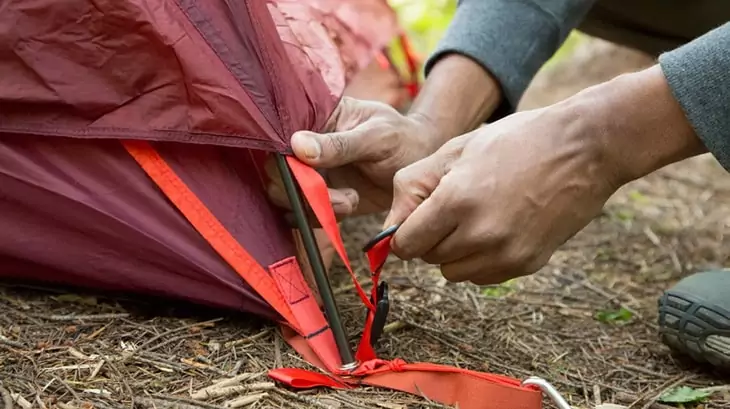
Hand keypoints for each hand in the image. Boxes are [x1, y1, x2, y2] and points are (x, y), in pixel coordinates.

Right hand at [266, 97, 441, 217]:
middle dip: (304, 191)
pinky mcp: (318, 197)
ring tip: (349, 202)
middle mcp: (304, 146)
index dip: (284, 160)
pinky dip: (321, 218)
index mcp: (313, 118)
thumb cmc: (400, 139)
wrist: (418, 164)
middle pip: (276, 173)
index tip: (307, 172)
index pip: (279, 137)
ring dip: (317, 207)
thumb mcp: (376, 136)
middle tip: (340, 198)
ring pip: (288, 197)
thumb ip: (339, 144)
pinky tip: (348, 207)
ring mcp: (310, 173)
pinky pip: (302, 214)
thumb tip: (297, 145)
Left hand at [382, 106, 618, 284]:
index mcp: (457, 201)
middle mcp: (480, 234)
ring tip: (476, 216)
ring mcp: (506, 253)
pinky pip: (482, 276)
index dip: (404, 231)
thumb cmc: (516, 141)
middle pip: (428, 258)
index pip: (405, 244)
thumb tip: (389, 226)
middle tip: (453, 206)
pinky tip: (497, 227)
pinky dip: (479, 259)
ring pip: (453, 272)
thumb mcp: (456, 149)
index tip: (415, 219)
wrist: (584, 148)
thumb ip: (413, 186)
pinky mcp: (527, 264)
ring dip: (454, 251)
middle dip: (430, 236)